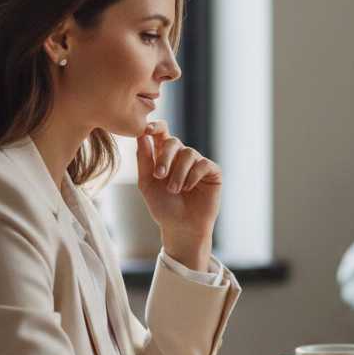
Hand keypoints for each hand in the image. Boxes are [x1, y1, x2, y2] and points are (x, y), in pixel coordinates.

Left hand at [135, 121, 221, 269]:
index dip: (155, 127)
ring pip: (189, 153)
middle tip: (159, 175)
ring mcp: (198, 164)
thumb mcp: (147, 183)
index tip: (147, 129)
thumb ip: (144, 159)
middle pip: (173, 141)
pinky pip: (203, 164)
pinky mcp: (213, 172)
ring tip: (175, 190)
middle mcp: (181, 157)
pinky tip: (188, 188)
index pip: (161, 133)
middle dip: (165, 157)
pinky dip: (193, 175)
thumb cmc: (163, 207)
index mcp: (164, 157)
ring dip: (179, 173)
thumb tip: (141, 134)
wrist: (181, 228)